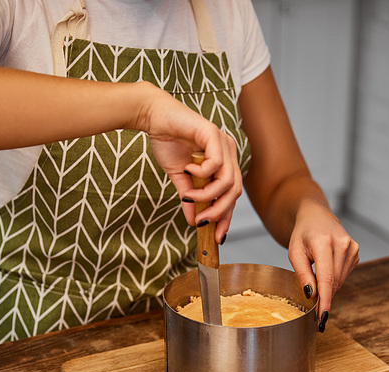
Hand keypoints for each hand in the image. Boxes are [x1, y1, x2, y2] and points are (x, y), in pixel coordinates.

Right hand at [138, 84, 241, 243]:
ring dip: (208, 195)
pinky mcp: (213, 133)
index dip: (226, 217)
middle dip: (219, 212)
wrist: (154, 118)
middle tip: (202, 222)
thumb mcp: (180, 179)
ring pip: (227, 181)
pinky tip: (187, 170)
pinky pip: (215, 164)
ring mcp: (223, 142)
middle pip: (235, 191)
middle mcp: (228, 152)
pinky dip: (201, 174)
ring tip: (190, 196)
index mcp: (224, 162)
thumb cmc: (168, 143)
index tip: (216, 236)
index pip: (232, 195)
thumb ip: (189, 198)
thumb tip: (193, 222)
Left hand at [287, 202, 358, 322]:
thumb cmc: (302, 235)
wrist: (316, 217)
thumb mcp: (294, 253)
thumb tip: (312, 296)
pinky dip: (333, 278)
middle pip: (333, 283)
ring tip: (316, 275)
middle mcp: (342, 244)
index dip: (325, 301)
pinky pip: (343, 275)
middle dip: (323, 297)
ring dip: (327, 287)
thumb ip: (303, 274)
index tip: (323, 318)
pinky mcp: (356, 253)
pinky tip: (326, 267)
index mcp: (324, 243)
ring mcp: (352, 248)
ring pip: (339, 281)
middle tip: (313, 306)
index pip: (326, 278)